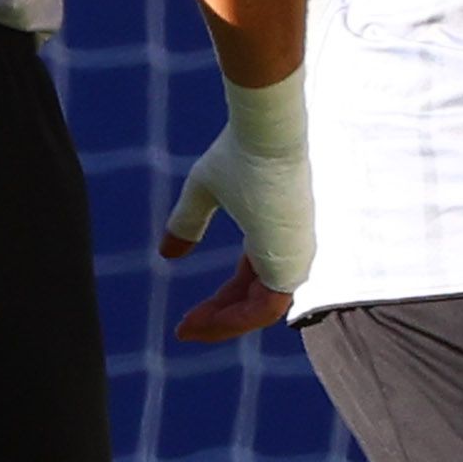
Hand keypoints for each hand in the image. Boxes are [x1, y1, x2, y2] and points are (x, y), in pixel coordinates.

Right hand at [165, 73, 315, 338]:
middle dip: (218, 317)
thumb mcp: (205, 191)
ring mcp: (294, 259)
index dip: (221, 301)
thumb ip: (188, 221)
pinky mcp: (293, 264)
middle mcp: (288, 251)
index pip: (250, 280)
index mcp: (272, 234)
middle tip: (184, 328)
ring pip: (258, 309)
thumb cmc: (241, 152)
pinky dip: (235, 320)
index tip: (189, 317)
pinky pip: (264, 309)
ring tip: (189, 328)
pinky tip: (206, 322)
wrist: (266, 132)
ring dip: (223, 324)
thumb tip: (168, 253)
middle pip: (252, 299)